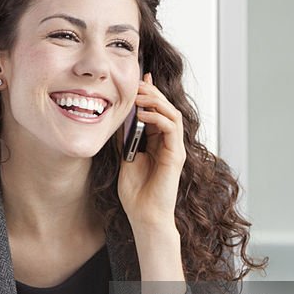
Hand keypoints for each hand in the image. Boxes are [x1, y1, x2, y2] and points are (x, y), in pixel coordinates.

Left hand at [117, 73, 185, 229]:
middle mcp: (168, 142)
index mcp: (157, 141)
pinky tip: (141, 115)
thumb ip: (125, 137)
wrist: (144, 214)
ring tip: (138, 96)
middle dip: (151, 92)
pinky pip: (171, 128)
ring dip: (155, 101)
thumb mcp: (124, 156)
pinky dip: (157, 117)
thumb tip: (118, 115)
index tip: (138, 78)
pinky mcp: (176, 155)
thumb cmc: (135, 192)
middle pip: (166, 107)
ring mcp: (174, 147)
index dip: (149, 93)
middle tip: (136, 83)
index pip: (156, 110)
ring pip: (172, 113)